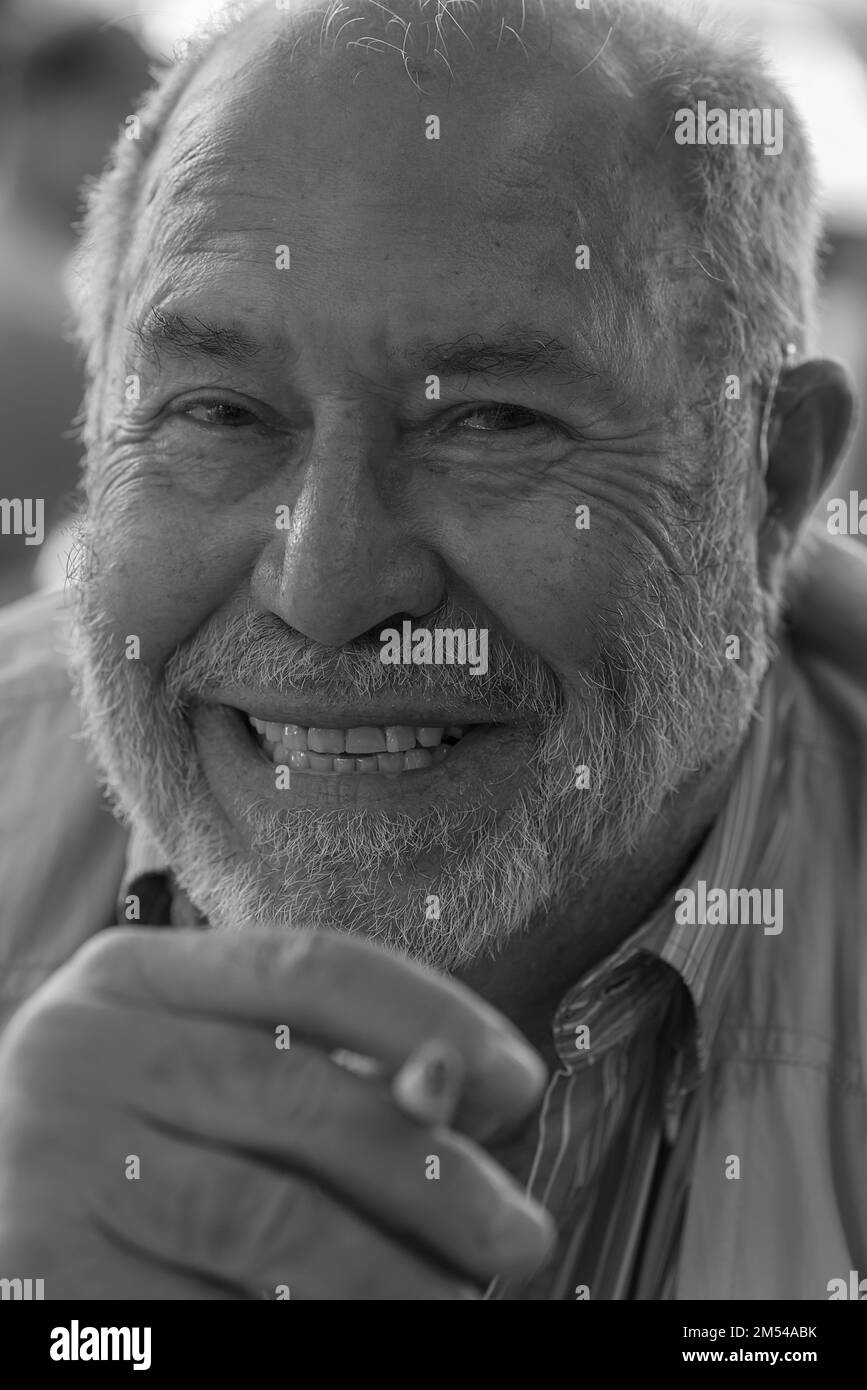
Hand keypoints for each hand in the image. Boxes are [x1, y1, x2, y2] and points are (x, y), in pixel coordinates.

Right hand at [0, 926, 554, 1298]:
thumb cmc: (120, 1125)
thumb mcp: (192, 1058)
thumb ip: (310, 1064)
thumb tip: (455, 1093)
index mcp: (136, 975)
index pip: (313, 966)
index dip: (437, 1016)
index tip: (520, 1081)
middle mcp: (86, 1051)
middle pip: (302, 1097)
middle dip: (433, 1172)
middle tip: (519, 1233)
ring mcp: (58, 1165)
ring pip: (266, 1218)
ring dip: (388, 1272)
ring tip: (458, 1305)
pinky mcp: (47, 1279)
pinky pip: (210, 1309)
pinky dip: (304, 1326)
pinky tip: (360, 1332)